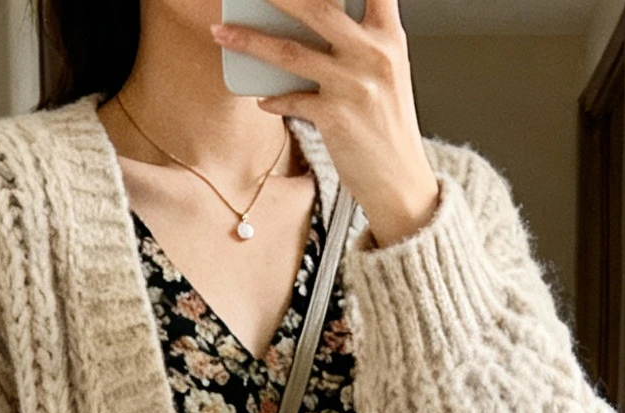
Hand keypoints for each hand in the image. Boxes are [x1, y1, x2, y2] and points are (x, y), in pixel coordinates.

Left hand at [212, 0, 440, 248]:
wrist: (401, 182)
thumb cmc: (388, 127)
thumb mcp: (386, 73)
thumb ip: (360, 41)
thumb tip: (308, 22)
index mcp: (389, 37)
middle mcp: (373, 55)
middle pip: (317, 7)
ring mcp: (354, 85)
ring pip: (291, 51)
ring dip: (250, 40)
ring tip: (223, 32)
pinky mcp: (336, 117)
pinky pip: (291, 99)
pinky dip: (273, 98)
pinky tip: (262, 99)